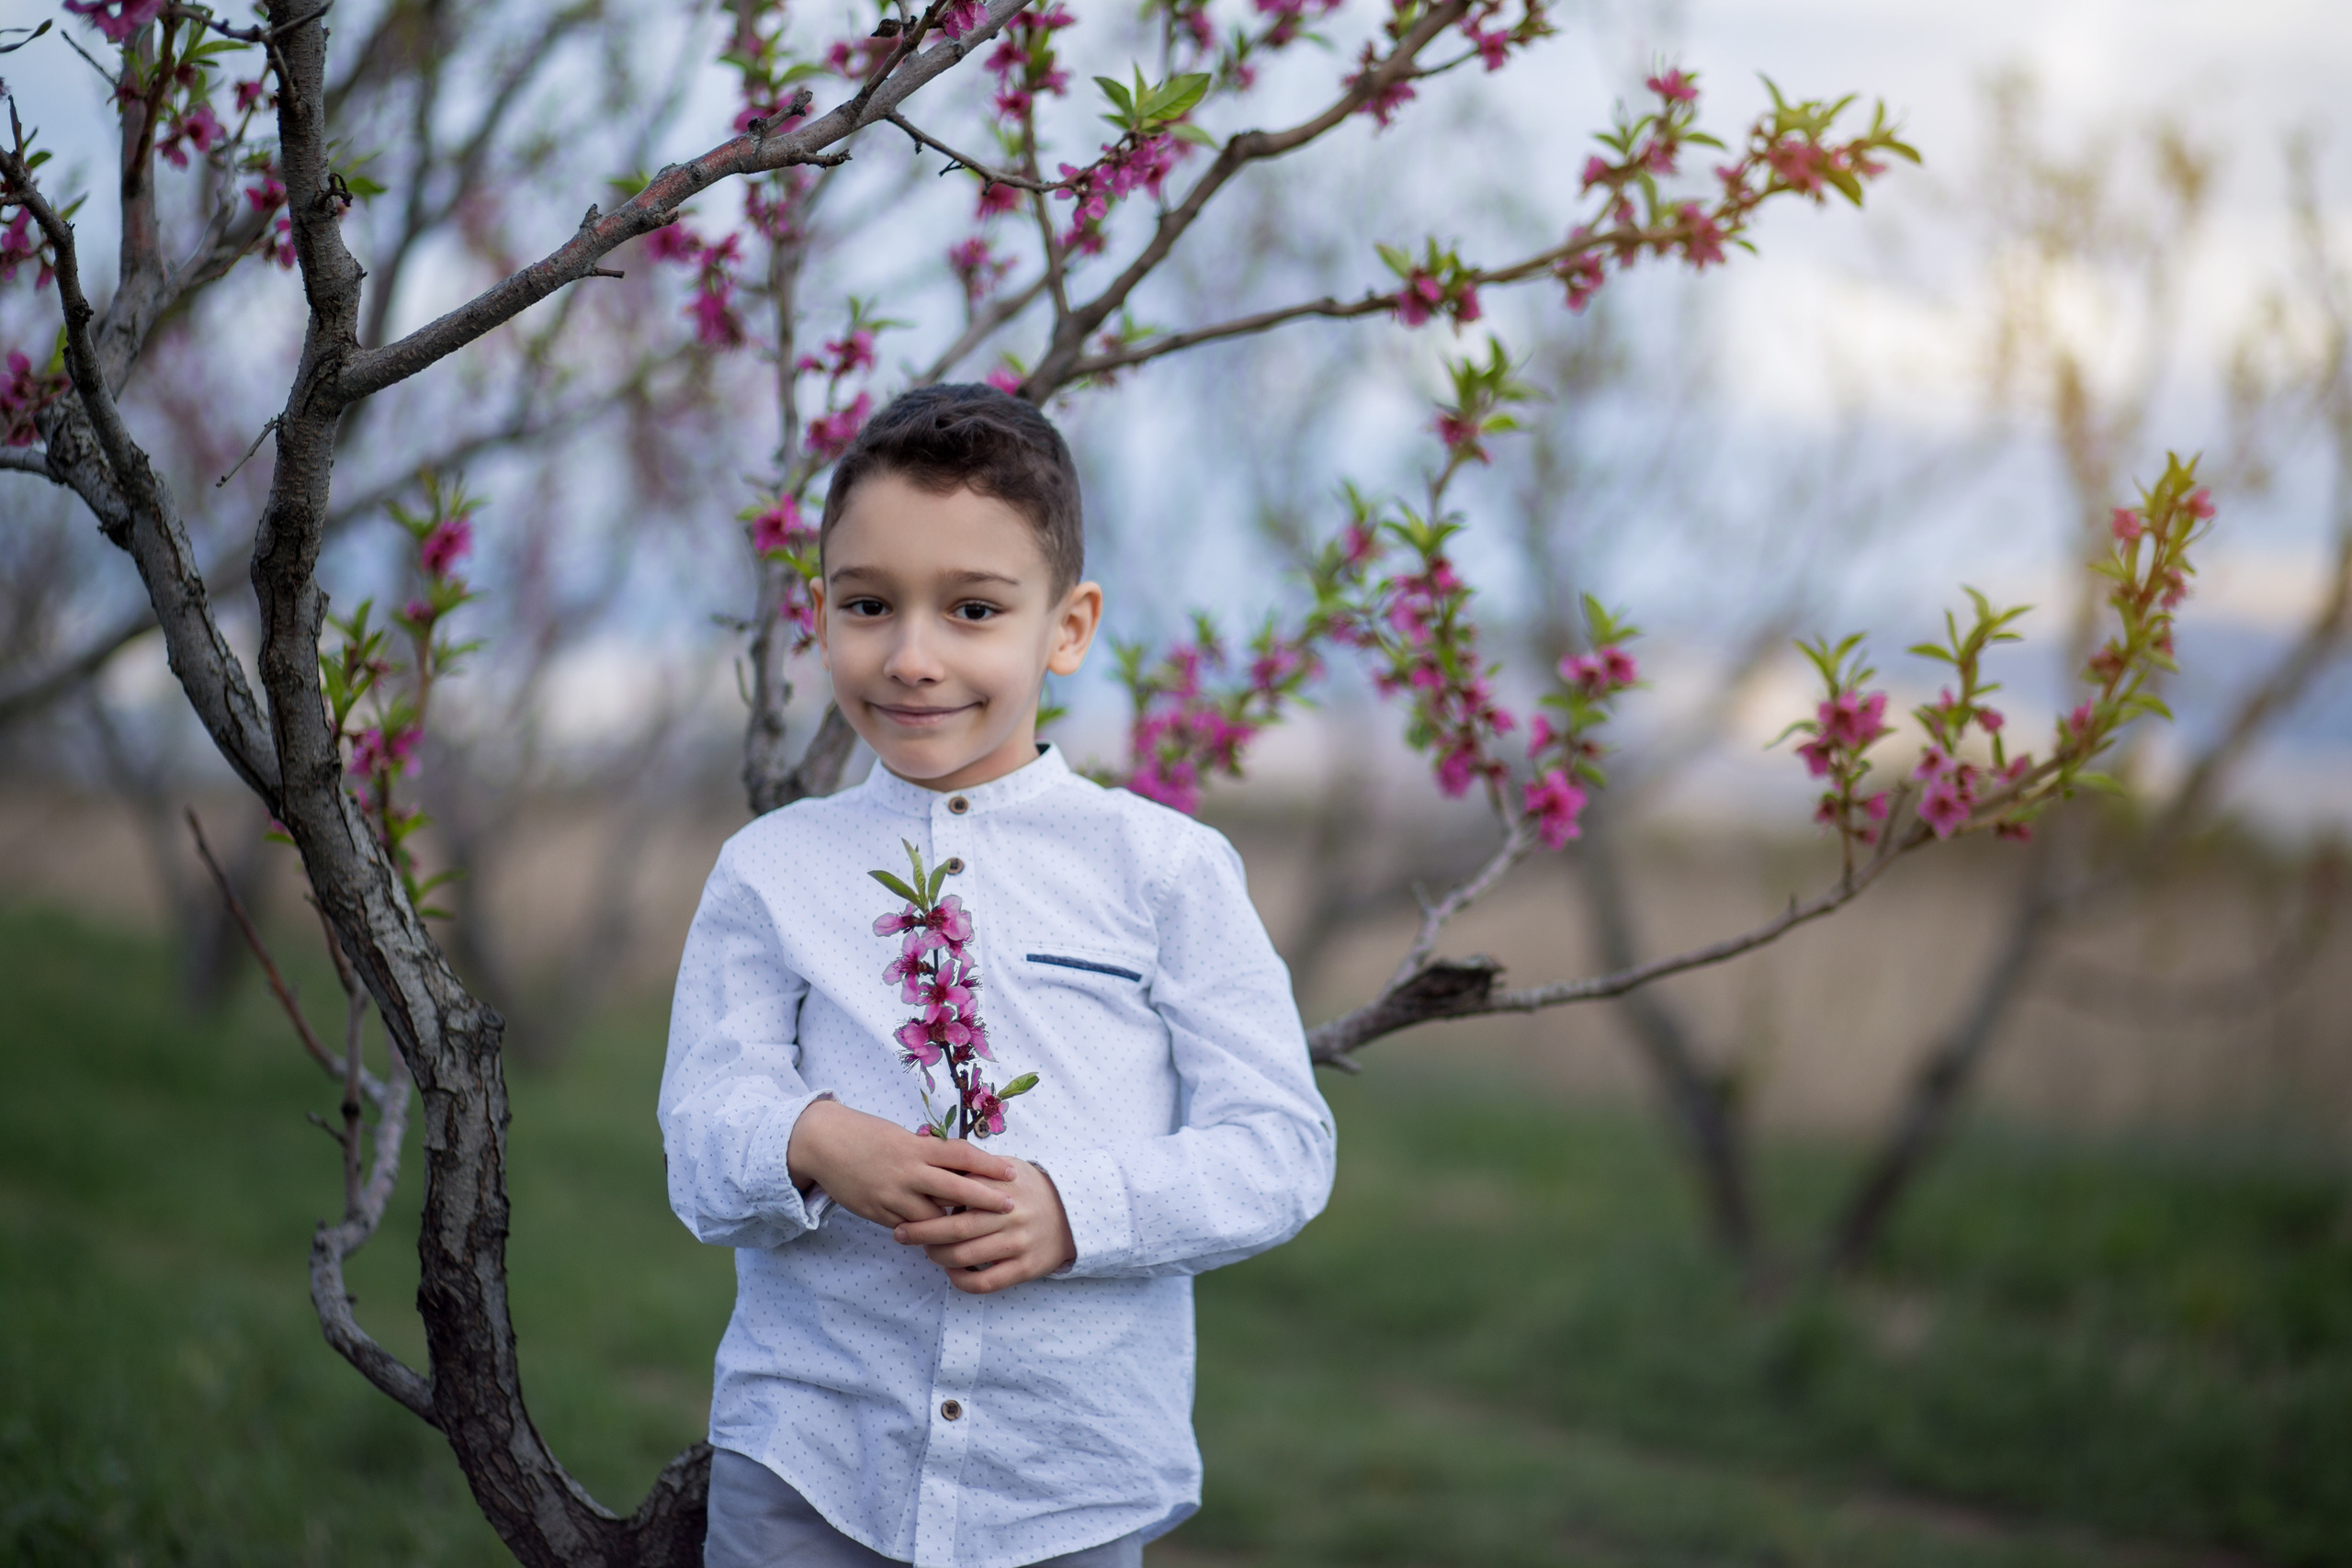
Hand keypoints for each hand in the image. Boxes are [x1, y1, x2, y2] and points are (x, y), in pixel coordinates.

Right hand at [786, 1098, 1015, 1229]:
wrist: (822, 1143)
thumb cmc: (866, 1134)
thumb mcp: (902, 1137)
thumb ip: (928, 1152)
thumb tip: (960, 1164)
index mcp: (916, 1147)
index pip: (962, 1155)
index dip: (989, 1164)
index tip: (1013, 1172)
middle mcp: (908, 1171)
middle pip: (955, 1188)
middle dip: (985, 1200)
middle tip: (1010, 1207)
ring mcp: (892, 1195)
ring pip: (933, 1217)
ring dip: (954, 1225)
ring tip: (980, 1233)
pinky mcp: (877, 1212)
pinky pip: (908, 1227)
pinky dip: (924, 1233)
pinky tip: (940, 1241)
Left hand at [891, 1159, 1075, 1294]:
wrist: (1075, 1214)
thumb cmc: (1032, 1188)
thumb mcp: (1008, 1168)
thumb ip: (975, 1168)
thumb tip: (934, 1165)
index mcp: (1001, 1186)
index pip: (955, 1192)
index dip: (927, 1199)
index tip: (907, 1201)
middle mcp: (1009, 1214)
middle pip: (953, 1228)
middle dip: (920, 1232)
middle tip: (900, 1234)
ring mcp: (1018, 1243)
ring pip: (964, 1256)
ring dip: (937, 1256)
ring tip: (927, 1251)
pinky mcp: (1025, 1268)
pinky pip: (984, 1282)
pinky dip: (960, 1280)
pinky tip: (951, 1273)